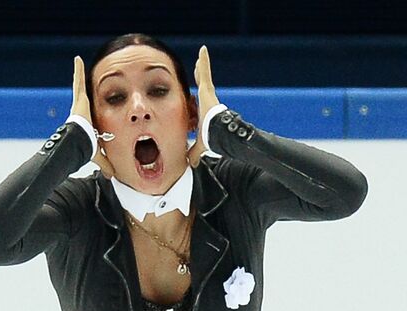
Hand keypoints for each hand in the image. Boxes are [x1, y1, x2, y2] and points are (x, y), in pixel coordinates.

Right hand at [71, 55, 113, 177]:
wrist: (80, 140)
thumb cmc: (85, 146)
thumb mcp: (98, 152)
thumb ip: (105, 162)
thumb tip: (111, 176)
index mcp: (88, 120)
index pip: (91, 110)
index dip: (93, 104)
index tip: (94, 100)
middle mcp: (82, 109)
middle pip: (84, 94)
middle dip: (84, 85)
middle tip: (85, 76)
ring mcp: (80, 101)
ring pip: (81, 84)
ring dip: (80, 74)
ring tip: (81, 62)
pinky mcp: (79, 96)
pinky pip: (79, 79)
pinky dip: (78, 68)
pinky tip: (78, 58)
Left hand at [186, 45, 219, 167]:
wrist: (217, 132)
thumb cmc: (210, 137)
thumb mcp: (200, 145)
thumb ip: (194, 152)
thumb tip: (189, 164)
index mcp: (204, 110)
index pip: (199, 100)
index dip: (196, 95)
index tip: (194, 92)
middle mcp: (207, 99)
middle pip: (202, 84)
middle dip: (199, 76)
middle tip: (196, 68)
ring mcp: (208, 92)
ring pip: (203, 75)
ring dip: (202, 65)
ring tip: (201, 54)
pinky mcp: (208, 87)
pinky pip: (205, 70)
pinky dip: (204, 60)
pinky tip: (202, 49)